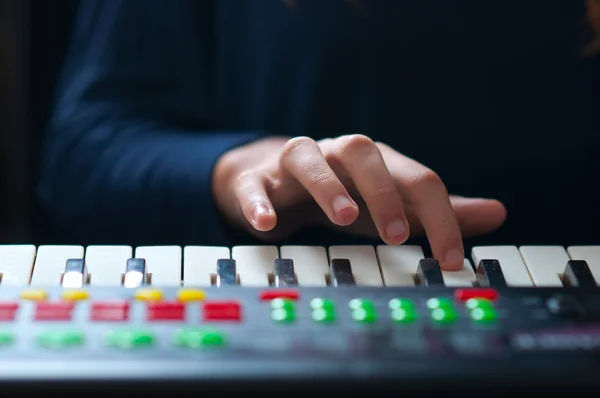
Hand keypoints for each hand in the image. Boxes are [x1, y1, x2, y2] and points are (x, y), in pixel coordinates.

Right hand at [212, 135, 506, 269]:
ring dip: (328, 185)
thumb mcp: (390, 204)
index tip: (451, 260)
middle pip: (364, 152)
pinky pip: (256, 186)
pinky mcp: (258, 181)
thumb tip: (497, 213)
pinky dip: (261, 202)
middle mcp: (337, 155)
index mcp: (376, 162)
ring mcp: (294, 164)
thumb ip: (436, 210)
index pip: (417, 178)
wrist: (273, 181)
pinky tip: (268, 224)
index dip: (439, 216)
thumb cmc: (340, 194)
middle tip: (398, 234)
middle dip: (384, 190)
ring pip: (308, 157)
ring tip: (344, 218)